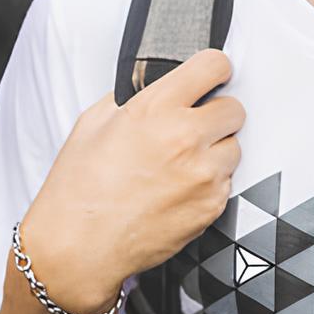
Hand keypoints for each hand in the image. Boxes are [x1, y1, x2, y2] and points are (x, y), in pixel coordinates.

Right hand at [20, 49, 241, 312]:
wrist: (78, 248)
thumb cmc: (78, 188)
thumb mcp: (93, 124)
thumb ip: (135, 98)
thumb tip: (162, 85)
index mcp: (155, 109)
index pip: (214, 65)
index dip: (214, 70)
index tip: (210, 77)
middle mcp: (185, 137)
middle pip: (235, 108)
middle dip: (216, 114)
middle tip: (191, 128)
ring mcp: (204, 173)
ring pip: (233, 146)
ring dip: (213, 152)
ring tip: (177, 166)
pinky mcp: (213, 204)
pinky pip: (227, 181)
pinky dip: (209, 183)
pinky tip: (176, 191)